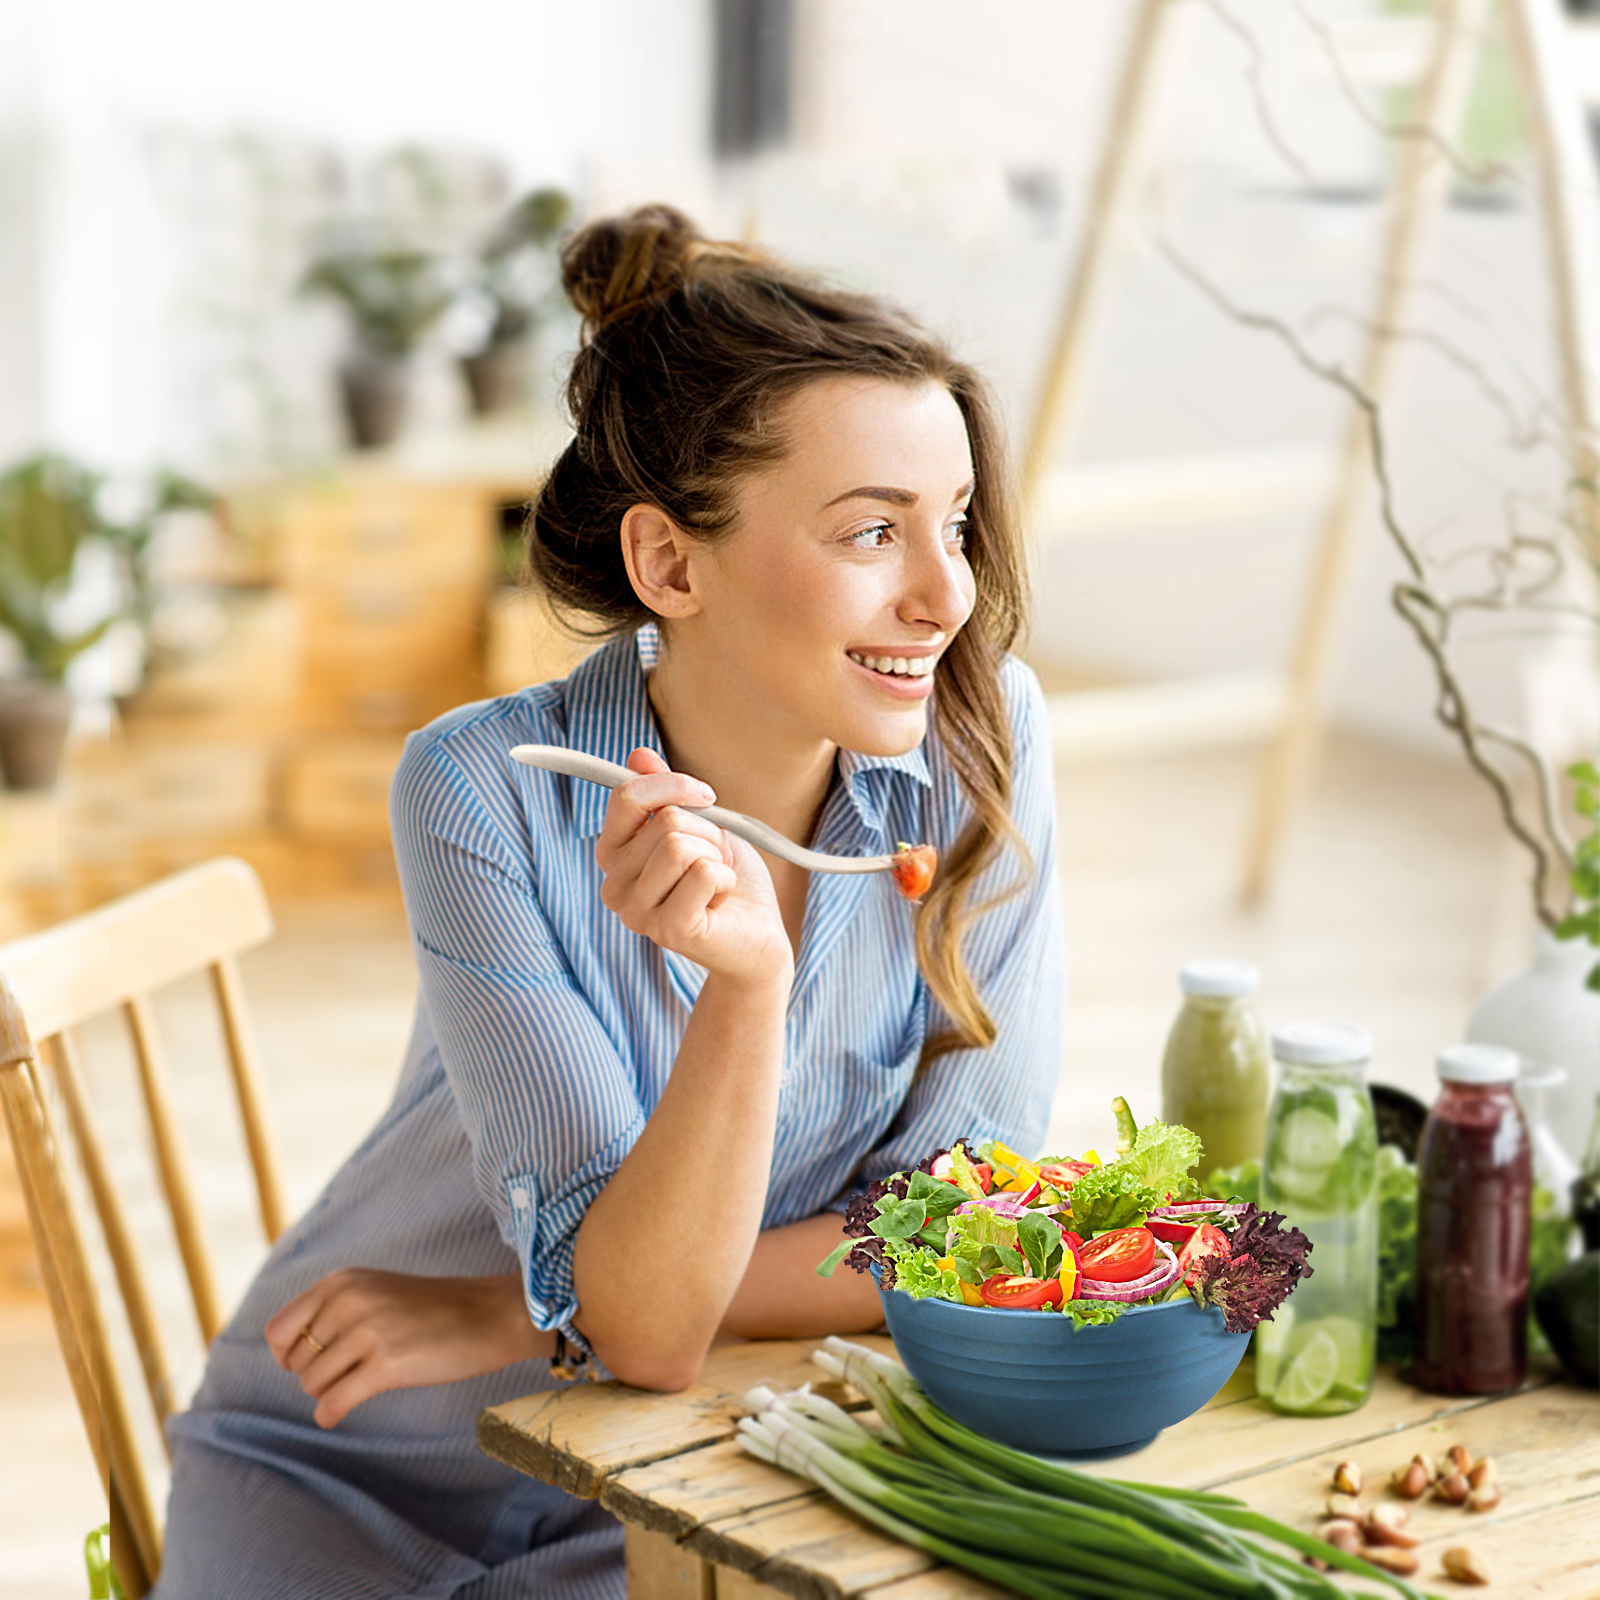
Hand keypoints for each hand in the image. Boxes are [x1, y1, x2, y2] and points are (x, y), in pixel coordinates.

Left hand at [264, 1269, 551, 1428]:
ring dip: (330, 1392)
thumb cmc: (432, 1308)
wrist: (489, 1314)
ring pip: (312, 1384)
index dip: (287, 1354)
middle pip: (295, 1362)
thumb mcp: (374, 1290)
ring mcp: (368, 1331)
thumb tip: (280, 1351)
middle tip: (350, 1371)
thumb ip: (330, 1309)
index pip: (279, 1330)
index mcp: (342, 1281)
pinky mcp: (386, 1365)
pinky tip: (338, 1414)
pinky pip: (333, 1403)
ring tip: (360, 1382)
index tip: (312, 1362)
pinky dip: (330, 1414)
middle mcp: (349, 1301)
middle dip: (315, 1374)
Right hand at [595, 747, 791, 987]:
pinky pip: (703, 873)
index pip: (626, 797)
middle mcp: (614, 886)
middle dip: (706, 833)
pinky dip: (725, 879)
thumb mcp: (699, 825)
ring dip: (715, 856)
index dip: (671, 785)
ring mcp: (636, 912)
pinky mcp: (668, 930)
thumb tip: (639, 755)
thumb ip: (665, 794)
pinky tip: (720, 901)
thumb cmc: (726, 881)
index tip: (706, 796)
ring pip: (680, 845)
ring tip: (716, 882)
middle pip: (665, 821)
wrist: (758, 937)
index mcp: (613, 856)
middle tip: (714, 862)